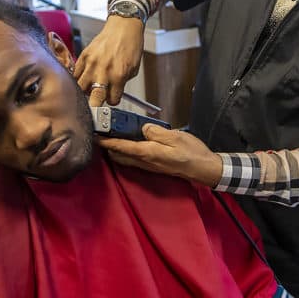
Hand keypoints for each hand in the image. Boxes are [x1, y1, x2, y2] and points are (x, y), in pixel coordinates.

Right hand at [74, 15, 144, 106]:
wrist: (123, 27)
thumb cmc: (131, 46)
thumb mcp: (133, 69)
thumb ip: (122, 84)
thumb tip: (112, 94)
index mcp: (118, 76)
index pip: (112, 100)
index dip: (112, 101)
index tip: (112, 98)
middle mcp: (103, 71)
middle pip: (94, 99)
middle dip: (95, 105)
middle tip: (96, 105)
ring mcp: (91, 64)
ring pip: (80, 88)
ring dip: (85, 92)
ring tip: (90, 89)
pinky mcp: (83, 56)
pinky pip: (75, 74)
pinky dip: (78, 79)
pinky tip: (84, 79)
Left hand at [97, 125, 222, 186]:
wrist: (204, 169)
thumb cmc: (192, 152)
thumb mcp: (175, 137)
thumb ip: (156, 132)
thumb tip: (143, 128)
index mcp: (149, 153)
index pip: (121, 147)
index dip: (106, 141)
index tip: (95, 136)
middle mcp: (146, 162)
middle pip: (119, 155)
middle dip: (107, 146)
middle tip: (100, 134)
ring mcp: (149, 166)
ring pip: (125, 159)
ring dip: (115, 150)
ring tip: (110, 138)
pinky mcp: (154, 167)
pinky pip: (134, 160)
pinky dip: (125, 153)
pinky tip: (127, 145)